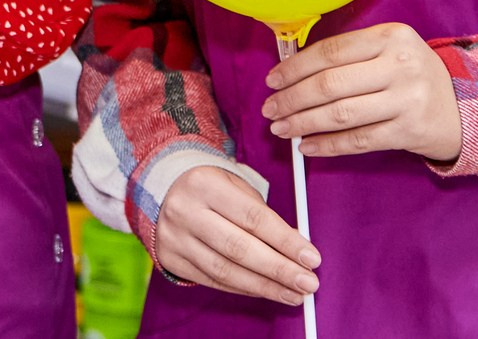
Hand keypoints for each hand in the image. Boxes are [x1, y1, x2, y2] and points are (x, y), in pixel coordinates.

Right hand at [155, 165, 319, 305]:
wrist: (166, 189)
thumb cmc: (212, 188)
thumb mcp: (236, 186)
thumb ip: (264, 216)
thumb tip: (296, 250)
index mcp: (204, 184)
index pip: (252, 217)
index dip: (285, 241)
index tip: (312, 258)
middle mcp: (184, 210)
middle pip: (238, 248)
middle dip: (279, 269)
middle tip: (308, 282)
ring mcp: (174, 237)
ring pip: (225, 270)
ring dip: (265, 286)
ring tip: (293, 294)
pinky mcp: (171, 258)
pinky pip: (213, 281)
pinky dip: (244, 289)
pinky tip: (266, 290)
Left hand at [263, 22, 462, 162]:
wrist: (464, 110)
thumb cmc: (413, 76)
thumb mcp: (390, 50)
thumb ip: (350, 55)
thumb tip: (293, 69)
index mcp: (391, 37)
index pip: (331, 51)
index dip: (295, 67)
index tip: (273, 80)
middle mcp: (400, 66)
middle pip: (331, 84)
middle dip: (292, 98)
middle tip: (271, 108)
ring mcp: (407, 101)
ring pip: (341, 114)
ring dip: (303, 122)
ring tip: (282, 127)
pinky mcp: (409, 132)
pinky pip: (358, 140)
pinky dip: (328, 145)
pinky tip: (307, 145)